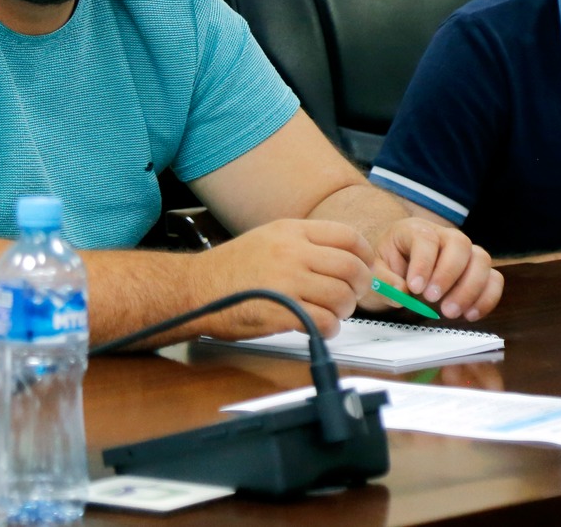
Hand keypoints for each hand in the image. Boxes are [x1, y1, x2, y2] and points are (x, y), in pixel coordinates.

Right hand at [193, 219, 372, 338]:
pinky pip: (324, 321)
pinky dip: (329, 328)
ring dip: (344, 310)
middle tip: (350, 296)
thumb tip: (343, 259)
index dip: (364, 256)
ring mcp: (287, 281)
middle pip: (351, 267)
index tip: (363, 269)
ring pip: (341, 296)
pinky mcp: (281, 312)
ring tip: (331, 313)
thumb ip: (304, 243)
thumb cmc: (230, 269)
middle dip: (359, 287)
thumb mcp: (268, 238)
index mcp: (291, 231)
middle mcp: (292, 252)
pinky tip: (320, 326)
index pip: (348, 236)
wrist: (196, 289)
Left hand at [369, 219, 502, 321]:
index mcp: (414, 230)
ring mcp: (464, 252)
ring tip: (449, 312)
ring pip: (482, 259)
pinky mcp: (477, 270)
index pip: (425, 238)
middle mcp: (443, 236)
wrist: (395, 275)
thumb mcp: (374, 274)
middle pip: (460, 243)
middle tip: (432, 300)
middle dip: (449, 274)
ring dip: (470, 288)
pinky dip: (487, 298)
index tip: (415, 288)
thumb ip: (384, 282)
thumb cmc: (385, 271)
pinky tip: (469, 315)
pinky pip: (494, 279)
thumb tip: (402, 292)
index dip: (423, 262)